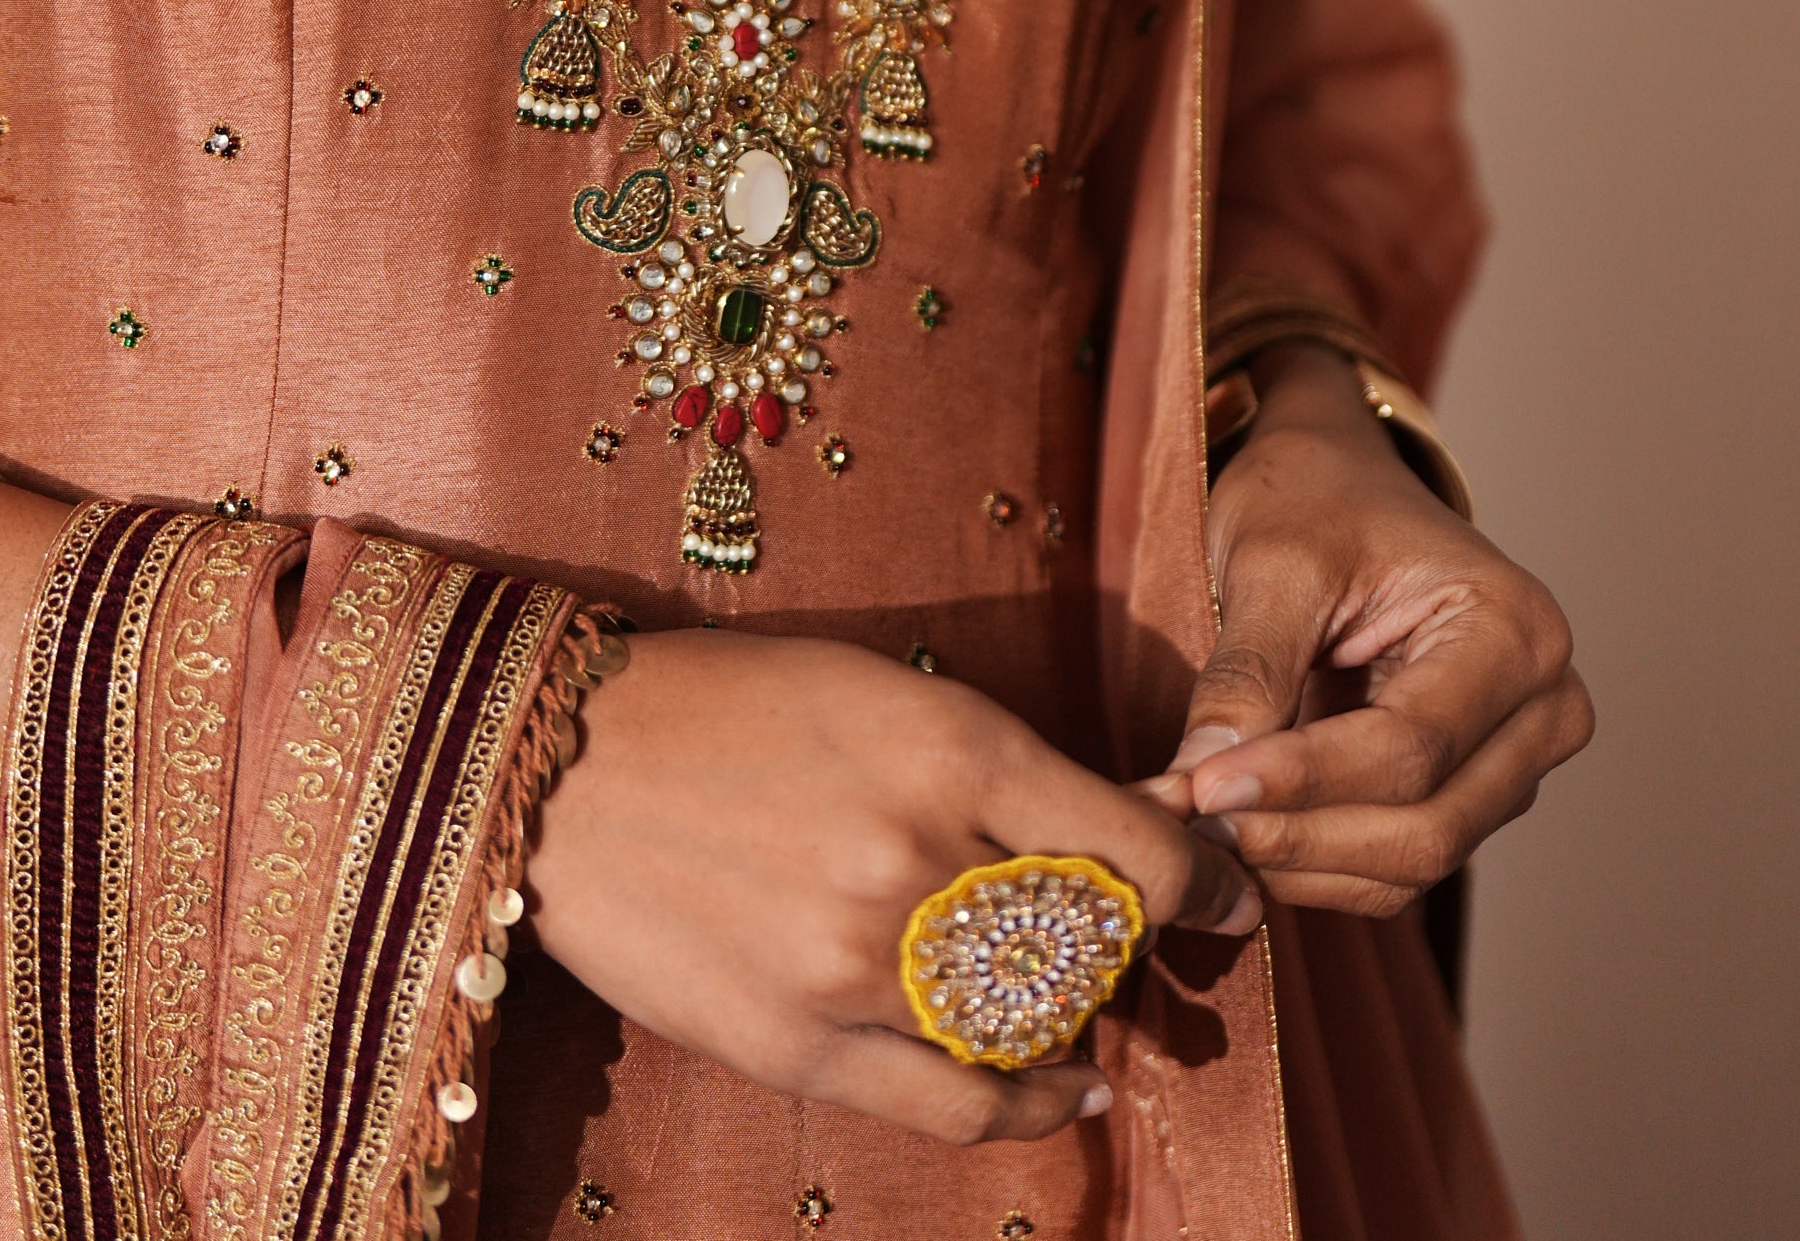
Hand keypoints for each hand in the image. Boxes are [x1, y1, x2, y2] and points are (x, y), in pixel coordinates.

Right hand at [524, 623, 1259, 1146]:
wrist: (567, 765)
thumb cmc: (729, 705)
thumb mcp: (878, 690)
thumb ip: (993, 765)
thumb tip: (1118, 833)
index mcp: (948, 746)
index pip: (1133, 848)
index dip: (1204, 884)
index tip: (1231, 897)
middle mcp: (916, 859)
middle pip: (1090, 944)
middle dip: (1129, 947)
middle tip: (1138, 941)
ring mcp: (859, 965)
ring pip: (1029, 1026)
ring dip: (1071, 1020)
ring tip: (1080, 1004)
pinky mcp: (801, 1045)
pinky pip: (956, 1107)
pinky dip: (1028, 1108)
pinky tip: (1064, 1093)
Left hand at [1145, 347, 1592, 915]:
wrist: (1340, 482)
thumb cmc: (1318, 496)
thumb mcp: (1275, 561)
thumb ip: (1247, 672)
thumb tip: (1198, 783)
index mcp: (1515, 631)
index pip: (1411, 746)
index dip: (1302, 781)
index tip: (1200, 792)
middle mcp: (1542, 707)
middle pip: (1426, 824)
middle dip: (1299, 834)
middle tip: (1190, 824)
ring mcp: (1515, 761)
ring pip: (1414, 861)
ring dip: (1301, 861)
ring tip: (1202, 828)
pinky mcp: (1472, 795)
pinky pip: (1399, 864)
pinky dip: (1317, 863)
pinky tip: (1244, 832)